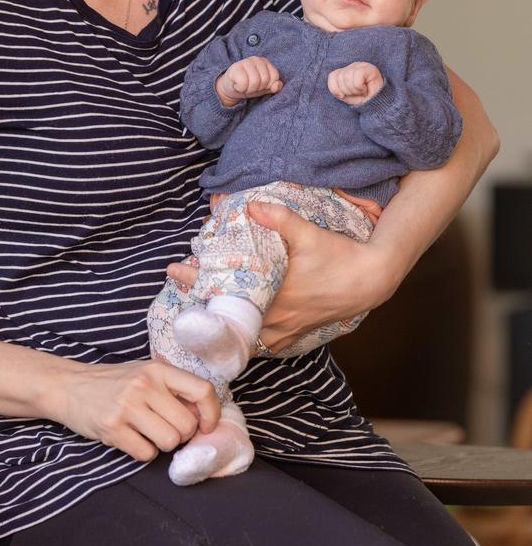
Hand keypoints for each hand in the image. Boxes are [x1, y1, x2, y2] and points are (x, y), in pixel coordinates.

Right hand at [55, 359, 219, 461]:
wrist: (68, 386)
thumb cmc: (114, 382)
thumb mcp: (145, 374)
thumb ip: (172, 389)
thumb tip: (203, 416)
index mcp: (158, 369)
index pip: (202, 390)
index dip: (211, 413)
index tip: (206, 426)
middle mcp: (145, 385)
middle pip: (186, 425)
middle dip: (180, 434)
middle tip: (163, 428)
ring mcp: (127, 406)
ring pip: (169, 442)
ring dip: (161, 445)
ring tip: (145, 433)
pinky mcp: (112, 428)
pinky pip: (145, 454)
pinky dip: (142, 452)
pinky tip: (131, 439)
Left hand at [166, 202, 394, 353]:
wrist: (370, 281)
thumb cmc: (340, 257)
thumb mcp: (309, 234)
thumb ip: (280, 218)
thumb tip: (252, 204)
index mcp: (273, 297)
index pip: (224, 292)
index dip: (195, 281)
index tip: (174, 269)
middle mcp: (275, 320)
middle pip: (226, 315)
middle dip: (200, 298)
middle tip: (179, 280)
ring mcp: (284, 330)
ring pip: (241, 332)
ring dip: (221, 317)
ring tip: (200, 300)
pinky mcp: (294, 334)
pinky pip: (261, 341)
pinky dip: (242, 333)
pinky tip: (232, 322)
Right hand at [216, 57, 282, 106]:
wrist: (230, 89)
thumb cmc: (249, 86)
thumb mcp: (264, 88)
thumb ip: (274, 86)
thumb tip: (277, 86)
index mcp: (265, 62)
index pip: (274, 77)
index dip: (267, 86)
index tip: (260, 85)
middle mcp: (256, 59)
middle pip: (265, 80)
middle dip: (258, 88)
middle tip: (250, 87)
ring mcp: (245, 62)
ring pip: (254, 82)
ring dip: (249, 89)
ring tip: (244, 86)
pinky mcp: (235, 68)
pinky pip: (243, 84)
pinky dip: (241, 89)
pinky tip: (237, 85)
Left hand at [328, 62, 383, 105]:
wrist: (376, 106)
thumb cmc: (361, 100)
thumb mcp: (344, 95)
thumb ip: (336, 89)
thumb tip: (337, 91)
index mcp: (345, 70)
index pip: (332, 76)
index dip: (335, 89)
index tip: (343, 96)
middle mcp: (353, 65)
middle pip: (340, 77)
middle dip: (346, 91)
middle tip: (356, 94)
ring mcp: (362, 65)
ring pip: (347, 77)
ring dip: (354, 90)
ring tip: (362, 92)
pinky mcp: (370, 69)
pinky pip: (357, 78)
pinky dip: (360, 88)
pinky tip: (365, 90)